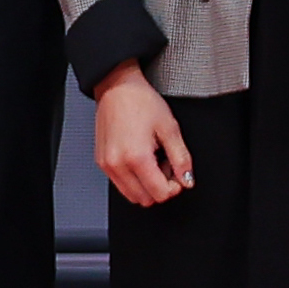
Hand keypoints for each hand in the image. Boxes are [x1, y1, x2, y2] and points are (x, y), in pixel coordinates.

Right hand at [91, 64, 194, 207]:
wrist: (117, 87)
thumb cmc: (141, 102)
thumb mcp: (170, 128)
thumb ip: (181, 158)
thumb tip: (187, 180)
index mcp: (136, 157)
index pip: (159, 194)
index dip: (174, 187)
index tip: (178, 174)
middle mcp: (117, 164)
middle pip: (145, 199)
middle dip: (160, 187)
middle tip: (165, 165)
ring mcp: (107, 165)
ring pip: (131, 195)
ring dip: (146, 185)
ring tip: (152, 161)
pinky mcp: (101, 162)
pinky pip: (120, 184)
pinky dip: (133, 179)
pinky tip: (140, 159)